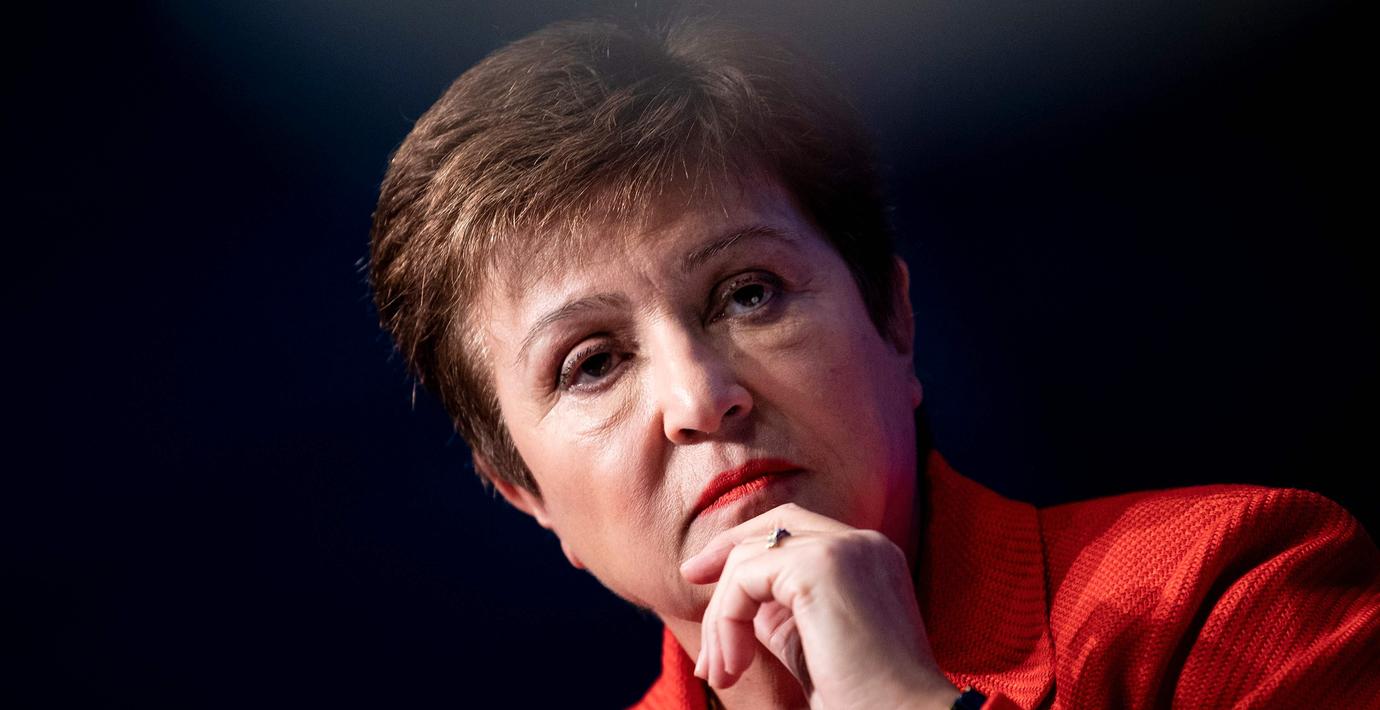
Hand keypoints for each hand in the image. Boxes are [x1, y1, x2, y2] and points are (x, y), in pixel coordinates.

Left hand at [680, 503, 959, 709]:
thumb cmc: (863, 697)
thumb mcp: (812, 643)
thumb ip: (781, 611)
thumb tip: (739, 598)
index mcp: (870, 556)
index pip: (798, 529)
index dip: (749, 546)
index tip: (708, 579)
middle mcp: (862, 543)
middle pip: (775, 523)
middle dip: (725, 549)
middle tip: (690, 579)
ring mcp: (844, 549)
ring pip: (751, 557)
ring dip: (721, 616)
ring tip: (721, 670)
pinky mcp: (820, 567)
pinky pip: (745, 580)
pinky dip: (726, 622)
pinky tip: (734, 666)